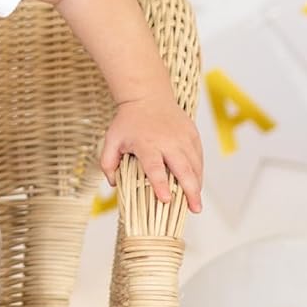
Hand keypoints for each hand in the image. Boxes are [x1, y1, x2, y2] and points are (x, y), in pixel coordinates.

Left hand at [102, 94, 203, 212]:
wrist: (147, 97)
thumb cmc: (127, 122)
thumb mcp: (111, 140)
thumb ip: (108, 163)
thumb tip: (114, 184)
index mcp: (147, 144)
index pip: (155, 168)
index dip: (160, 185)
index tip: (166, 200)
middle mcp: (169, 142)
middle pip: (183, 169)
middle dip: (190, 191)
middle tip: (195, 209)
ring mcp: (183, 138)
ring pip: (195, 165)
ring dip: (197, 184)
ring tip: (196, 202)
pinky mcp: (193, 134)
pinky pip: (199, 157)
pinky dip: (199, 172)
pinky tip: (196, 184)